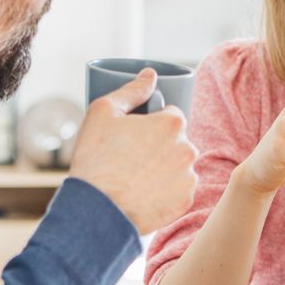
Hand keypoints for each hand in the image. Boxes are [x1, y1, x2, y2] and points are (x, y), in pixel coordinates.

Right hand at [69, 68, 198, 233]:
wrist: (96, 210)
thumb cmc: (96, 158)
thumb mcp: (104, 112)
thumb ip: (132, 90)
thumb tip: (150, 74)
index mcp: (172, 123)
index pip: (171, 115)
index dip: (152, 124)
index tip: (136, 136)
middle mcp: (188, 149)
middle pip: (177, 141)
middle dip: (160, 146)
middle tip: (132, 158)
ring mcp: (189, 178)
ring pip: (179, 166)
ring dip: (165, 169)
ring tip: (136, 178)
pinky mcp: (185, 203)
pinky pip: (179, 191)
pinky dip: (166, 192)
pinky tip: (144, 194)